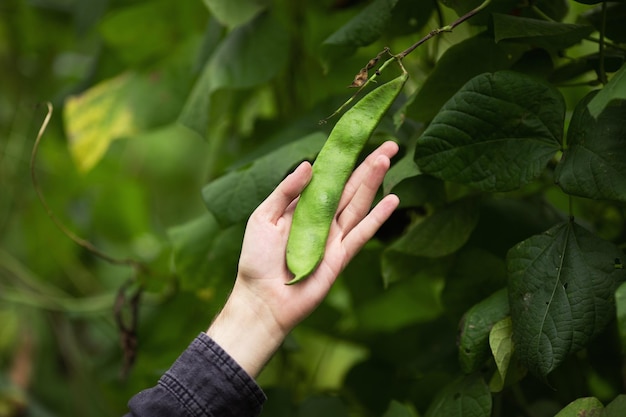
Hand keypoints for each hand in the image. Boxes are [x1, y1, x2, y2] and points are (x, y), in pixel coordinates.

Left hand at [207, 141, 399, 376]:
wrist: (262, 299)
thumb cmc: (256, 259)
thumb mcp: (263, 217)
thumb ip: (285, 191)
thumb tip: (308, 165)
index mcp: (301, 206)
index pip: (328, 177)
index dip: (343, 158)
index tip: (359, 138)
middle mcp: (321, 218)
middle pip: (350, 186)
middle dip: (369, 165)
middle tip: (391, 144)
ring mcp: (333, 236)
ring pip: (358, 204)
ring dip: (373, 182)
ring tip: (388, 159)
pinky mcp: (341, 256)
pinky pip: (361, 233)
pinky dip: (377, 217)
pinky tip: (392, 200)